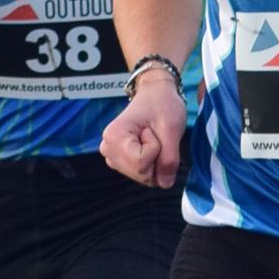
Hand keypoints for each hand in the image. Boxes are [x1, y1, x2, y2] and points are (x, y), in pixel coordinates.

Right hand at [100, 72, 185, 187]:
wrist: (155, 94)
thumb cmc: (162, 105)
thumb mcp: (171, 129)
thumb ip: (169, 159)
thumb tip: (165, 184)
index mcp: (113, 137)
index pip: (141, 164)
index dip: (156, 149)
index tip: (152, 130)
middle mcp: (108, 149)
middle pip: (141, 174)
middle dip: (157, 159)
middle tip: (154, 135)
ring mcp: (112, 157)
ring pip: (143, 176)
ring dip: (155, 161)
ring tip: (152, 138)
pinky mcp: (120, 162)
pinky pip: (143, 174)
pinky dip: (152, 163)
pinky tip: (148, 145)